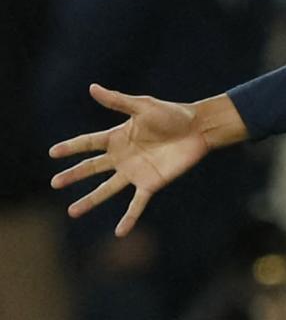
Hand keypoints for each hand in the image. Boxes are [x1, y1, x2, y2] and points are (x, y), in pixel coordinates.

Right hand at [49, 85, 219, 236]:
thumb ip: (117, 101)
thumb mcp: (143, 106)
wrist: (199, 128)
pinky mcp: (151, 183)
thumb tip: (92, 87)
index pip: (89, 143)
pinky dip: (129, 218)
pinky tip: (119, 232)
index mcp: (118, 137)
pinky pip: (137, 204)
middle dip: (74, 175)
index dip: (71, 147)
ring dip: (90, 201)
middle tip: (55, 183)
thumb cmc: (172, 114)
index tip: (52, 152)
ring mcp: (135, 172)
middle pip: (92, 168)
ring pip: (107, 189)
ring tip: (72, 212)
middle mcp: (123, 156)